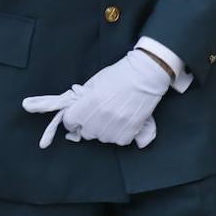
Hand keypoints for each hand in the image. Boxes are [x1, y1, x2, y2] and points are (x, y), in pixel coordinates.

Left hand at [24, 50, 168, 148]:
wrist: (145, 75)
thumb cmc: (119, 74)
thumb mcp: (95, 81)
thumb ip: (83, 98)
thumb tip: (75, 108)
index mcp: (89, 103)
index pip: (70, 121)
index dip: (71, 120)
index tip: (75, 118)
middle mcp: (101, 117)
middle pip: (86, 133)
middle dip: (88, 125)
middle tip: (95, 115)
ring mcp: (116, 126)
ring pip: (102, 138)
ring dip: (103, 131)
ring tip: (111, 117)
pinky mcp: (130, 131)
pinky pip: (119, 141)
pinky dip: (119, 134)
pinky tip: (122, 122)